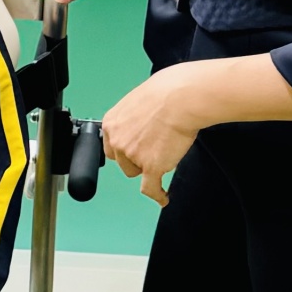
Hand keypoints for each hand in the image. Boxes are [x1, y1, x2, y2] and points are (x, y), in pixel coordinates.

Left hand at [101, 69, 200, 204]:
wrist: (181, 98)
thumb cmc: (166, 93)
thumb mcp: (137, 101)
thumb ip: (132, 119)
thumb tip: (139, 125)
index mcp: (112, 123)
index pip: (111, 146)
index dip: (123, 150)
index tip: (131, 153)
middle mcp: (118, 140)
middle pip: (122, 162)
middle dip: (136, 159)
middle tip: (154, 148)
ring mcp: (133, 155)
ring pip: (136, 172)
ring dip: (148, 168)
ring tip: (164, 155)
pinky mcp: (151, 166)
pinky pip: (150, 187)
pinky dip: (157, 194)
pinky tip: (163, 198)